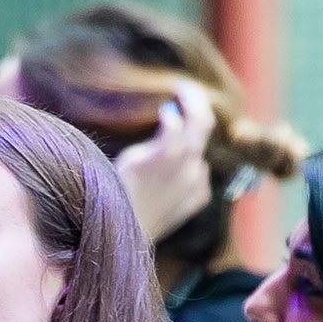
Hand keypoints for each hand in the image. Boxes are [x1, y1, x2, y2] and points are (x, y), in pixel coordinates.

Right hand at [116, 80, 215, 241]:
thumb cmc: (118, 192)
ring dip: (186, 142)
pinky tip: (169, 173)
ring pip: (198, 151)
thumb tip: (172, 115)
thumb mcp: (132, 157)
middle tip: (184, 94)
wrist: (125, 235)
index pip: (195, 115)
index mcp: (173, 155)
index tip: (177, 86)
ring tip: (164, 143)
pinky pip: (199, 172)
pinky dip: (187, 166)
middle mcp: (191, 168)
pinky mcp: (199, 198)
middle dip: (196, 106)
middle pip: (204, 125)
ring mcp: (197, 185)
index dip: (189, 95)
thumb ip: (160, 137)